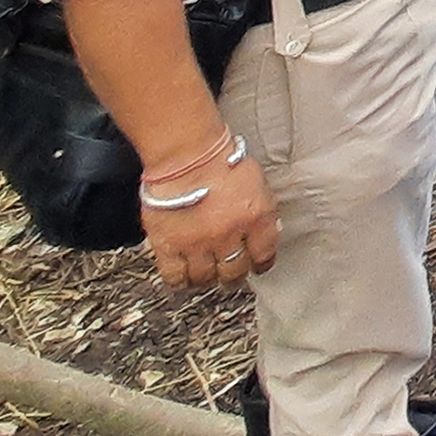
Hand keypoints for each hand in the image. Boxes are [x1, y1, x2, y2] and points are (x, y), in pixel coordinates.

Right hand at [146, 148, 279, 289]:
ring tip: (207, 274)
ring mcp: (198, 243)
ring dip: (208, 278)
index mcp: (256, 219)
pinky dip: (180, 280)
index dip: (261, 263)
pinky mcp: (168, 245)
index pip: (264, 255)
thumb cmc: (221, 159)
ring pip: (205, 278)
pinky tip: (182, 276)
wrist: (187, 154)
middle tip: (230, 273)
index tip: (258, 265)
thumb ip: (262, 209)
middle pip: (234, 271)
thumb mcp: (257, 183)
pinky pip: (175, 276)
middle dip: (234, 275)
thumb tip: (267, 229)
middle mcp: (229, 236)